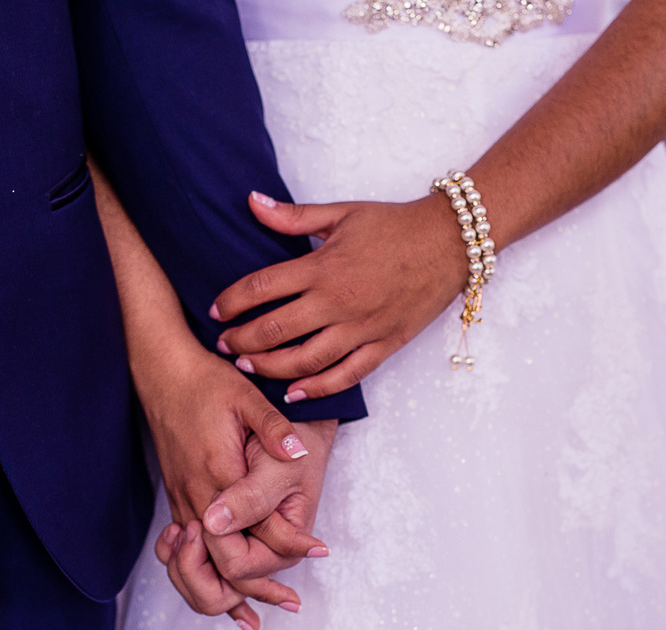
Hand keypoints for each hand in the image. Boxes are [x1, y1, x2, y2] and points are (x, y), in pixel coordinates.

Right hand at [133, 337, 327, 617]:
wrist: (163, 374)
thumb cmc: (207, 384)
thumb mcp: (246, 399)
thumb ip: (273, 431)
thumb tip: (299, 454)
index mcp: (217, 476)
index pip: (246, 534)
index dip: (288, 546)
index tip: (319, 550)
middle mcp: (197, 498)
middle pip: (220, 567)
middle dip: (258, 589)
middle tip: (294, 603)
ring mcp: (184, 503)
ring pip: (197, 570)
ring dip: (226, 597)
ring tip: (258, 617)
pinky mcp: (179, 502)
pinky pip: (186, 556)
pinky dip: (203, 582)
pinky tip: (224, 600)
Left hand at [209, 191, 469, 401]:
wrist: (449, 242)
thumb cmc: (394, 225)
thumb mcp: (341, 213)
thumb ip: (293, 216)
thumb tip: (251, 201)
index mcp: (323, 268)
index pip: (262, 288)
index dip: (232, 301)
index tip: (216, 310)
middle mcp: (338, 302)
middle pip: (275, 330)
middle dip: (242, 340)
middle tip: (223, 344)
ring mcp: (361, 328)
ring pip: (305, 360)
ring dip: (270, 368)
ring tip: (248, 366)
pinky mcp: (383, 345)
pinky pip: (345, 375)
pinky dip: (317, 388)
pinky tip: (293, 393)